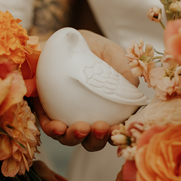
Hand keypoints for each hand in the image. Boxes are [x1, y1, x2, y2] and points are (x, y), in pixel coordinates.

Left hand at [34, 29, 138, 151]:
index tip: (116, 129)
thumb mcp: (110, 52)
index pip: (113, 129)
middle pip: (92, 140)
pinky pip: (48, 125)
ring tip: (79, 128)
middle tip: (100, 127)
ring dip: (75, 138)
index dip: (116, 135)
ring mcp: (66, 116)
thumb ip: (123, 67)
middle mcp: (87, 117)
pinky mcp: (46, 111)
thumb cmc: (91, 47)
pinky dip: (53, 130)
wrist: (62, 39)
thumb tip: (133, 85)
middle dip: (96, 140)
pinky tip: (57, 127)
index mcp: (107, 108)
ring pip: (70, 138)